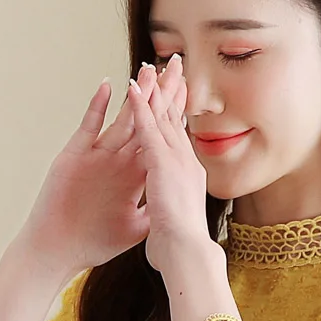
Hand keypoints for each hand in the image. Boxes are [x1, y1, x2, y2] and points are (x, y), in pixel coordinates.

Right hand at [16, 58, 188, 280]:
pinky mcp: (75, 157)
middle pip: (144, 122)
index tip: (189, 95)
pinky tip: (108, 88)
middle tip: (175, 66)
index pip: (159, 140)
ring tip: (147, 70)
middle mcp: (117, 161)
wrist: (60, 250)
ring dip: (134, 96)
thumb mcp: (136, 228)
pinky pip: (89, 128)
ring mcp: (97, 157)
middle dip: (159, 95)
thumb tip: (180, 207)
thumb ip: (155, 211)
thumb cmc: (94, 242)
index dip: (173, 118)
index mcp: (134, 176)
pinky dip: (97, 108)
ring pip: (121, 121)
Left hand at [127, 57, 213, 273]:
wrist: (186, 255)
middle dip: (173, 91)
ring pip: (163, 118)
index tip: (175, 95)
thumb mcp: (173, 224)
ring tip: (151, 65)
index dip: (177, 114)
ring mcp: (175, 160)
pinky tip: (132, 88)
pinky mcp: (161, 163)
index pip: (180, 137)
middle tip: (174, 66)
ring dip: (156, 90)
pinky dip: (140, 108)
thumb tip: (166, 220)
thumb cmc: (179, 248)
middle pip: (176, 119)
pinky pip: (146, 129)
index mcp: (187, 176)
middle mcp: (185, 162)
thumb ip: (170, 212)